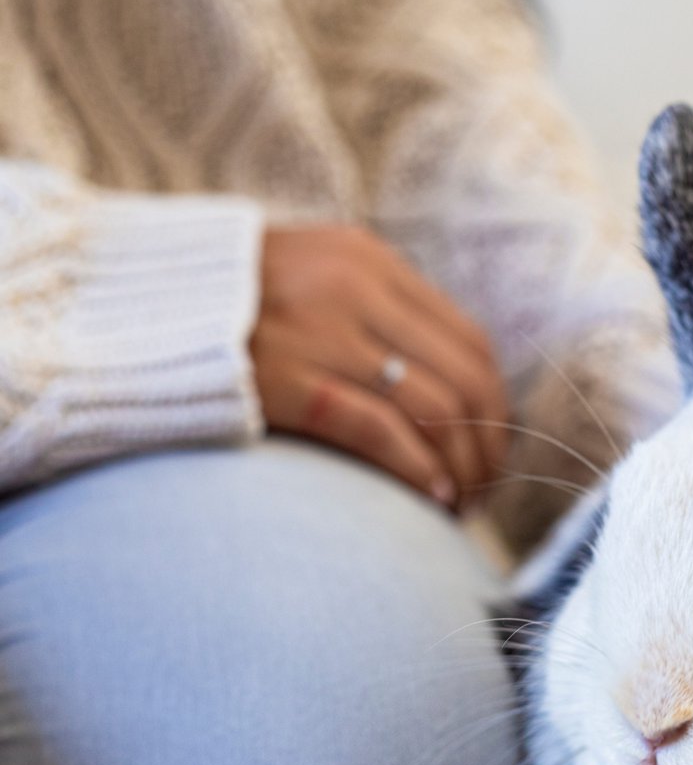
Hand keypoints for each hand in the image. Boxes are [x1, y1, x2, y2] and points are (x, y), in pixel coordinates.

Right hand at [251, 226, 509, 508]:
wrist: (124, 303)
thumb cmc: (225, 307)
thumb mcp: (311, 281)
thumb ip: (375, 315)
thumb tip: (445, 385)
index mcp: (369, 262)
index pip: (471, 341)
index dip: (496, 405)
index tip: (493, 447)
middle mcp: (356, 288)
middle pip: (467, 378)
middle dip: (490, 443)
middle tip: (487, 487)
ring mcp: (321, 332)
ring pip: (436, 408)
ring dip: (463, 466)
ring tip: (463, 502)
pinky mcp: (286, 379)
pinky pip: (380, 430)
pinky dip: (419, 469)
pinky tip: (432, 498)